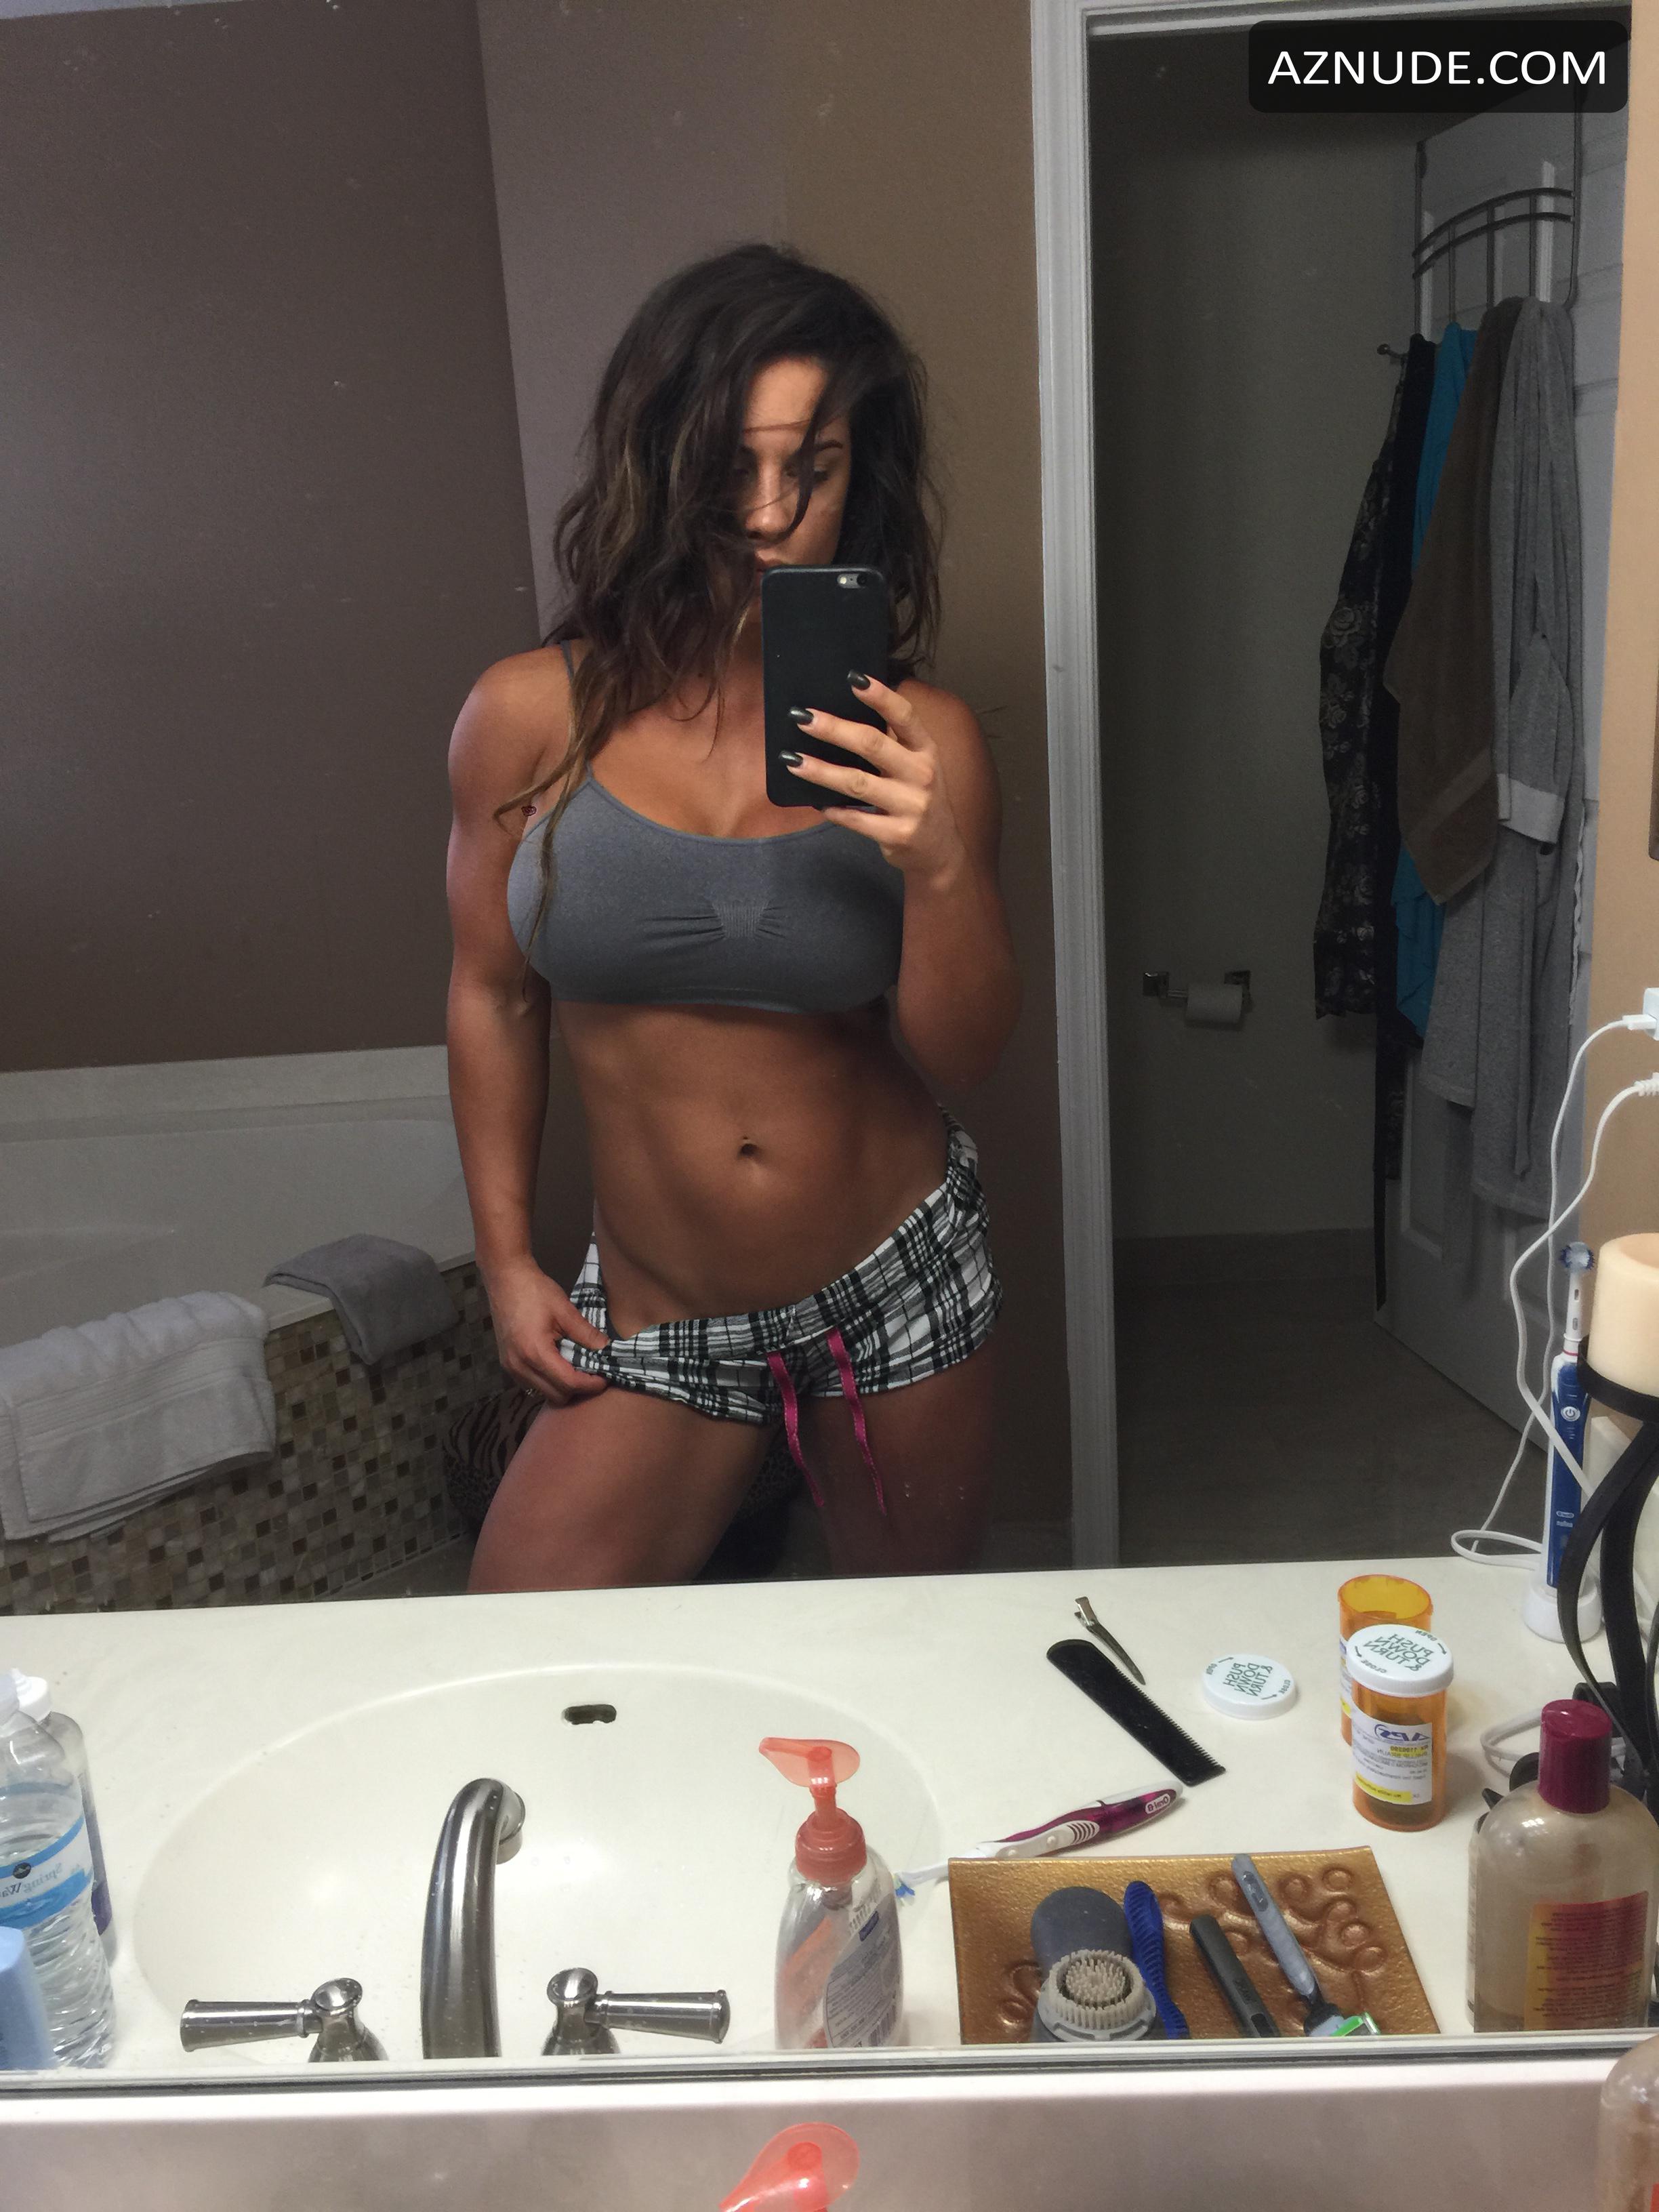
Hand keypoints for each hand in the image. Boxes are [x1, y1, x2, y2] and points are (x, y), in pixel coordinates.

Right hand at [484, 1258, 609, 1403]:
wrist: (505, 1278)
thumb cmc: (535, 1291)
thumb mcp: (565, 1311)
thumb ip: (587, 1334)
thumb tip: (607, 1350)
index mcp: (535, 1352)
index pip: (568, 1383)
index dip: (591, 1384)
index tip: (605, 1378)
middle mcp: (519, 1366)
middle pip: (556, 1395)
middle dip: (578, 1389)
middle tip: (592, 1373)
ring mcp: (511, 1367)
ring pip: (543, 1393)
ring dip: (562, 1387)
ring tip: (575, 1367)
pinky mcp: (507, 1364)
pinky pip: (532, 1384)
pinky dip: (548, 1381)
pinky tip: (558, 1363)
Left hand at [782, 675, 967, 887]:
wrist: (940, 851)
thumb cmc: (918, 799)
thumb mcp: (916, 767)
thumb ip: (890, 745)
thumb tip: (840, 718)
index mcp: (926, 750)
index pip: (905, 716)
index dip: (880, 696)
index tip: (852, 678)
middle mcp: (922, 774)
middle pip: (872, 745)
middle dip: (833, 729)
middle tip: (802, 718)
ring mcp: (912, 806)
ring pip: (857, 782)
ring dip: (820, 770)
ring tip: (792, 760)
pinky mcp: (898, 834)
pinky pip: (857, 819)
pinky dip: (833, 809)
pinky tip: (815, 801)